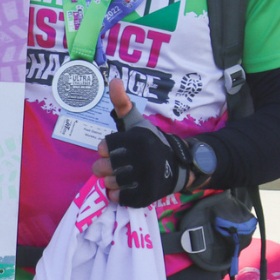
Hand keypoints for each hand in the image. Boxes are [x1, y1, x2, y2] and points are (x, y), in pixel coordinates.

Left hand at [92, 79, 191, 206]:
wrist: (176, 165)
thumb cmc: (148, 141)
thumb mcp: (135, 121)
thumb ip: (121, 102)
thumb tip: (114, 80)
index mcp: (137, 140)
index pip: (102, 148)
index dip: (105, 150)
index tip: (115, 150)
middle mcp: (143, 159)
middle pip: (102, 168)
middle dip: (105, 167)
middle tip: (116, 165)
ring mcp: (146, 178)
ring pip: (110, 184)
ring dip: (112, 182)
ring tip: (122, 176)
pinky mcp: (148, 195)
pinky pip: (120, 199)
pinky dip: (118, 196)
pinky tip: (124, 188)